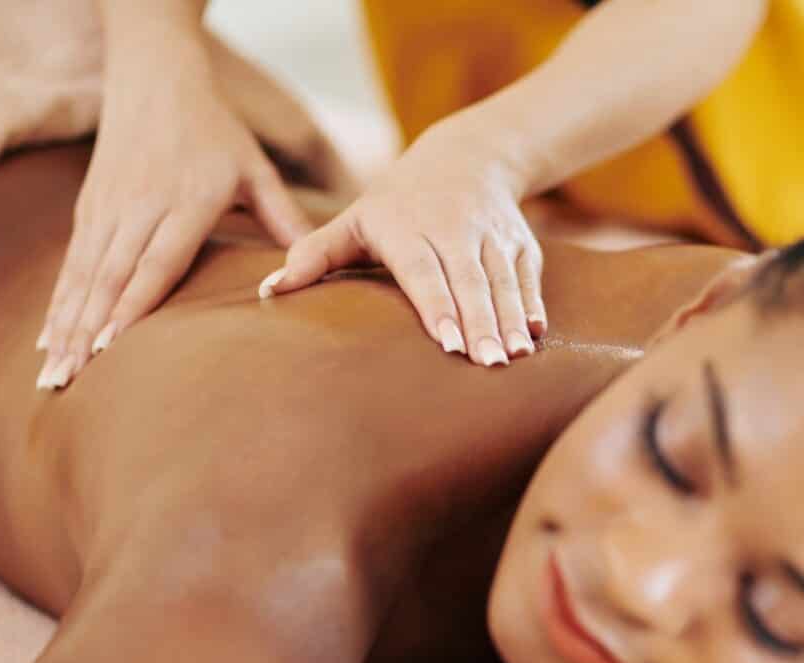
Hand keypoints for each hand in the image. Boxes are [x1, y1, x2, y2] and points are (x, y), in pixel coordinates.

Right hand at [36, 55, 309, 389]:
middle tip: (70, 380)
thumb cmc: (216, 130)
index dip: (133, 304)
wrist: (156, 76)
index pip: (156, 262)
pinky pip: (71, 264)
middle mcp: (140, 206)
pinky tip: (47, 338)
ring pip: (83, 276)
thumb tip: (316, 267)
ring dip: (65, 325)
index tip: (112, 346)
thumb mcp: (256, 170)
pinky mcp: (90, 208)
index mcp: (186, 201)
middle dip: (87, 332)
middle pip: (110, 278)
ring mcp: (109, 208)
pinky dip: (57, 302)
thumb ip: (286, 220)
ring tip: (54, 373)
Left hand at [260, 117, 544, 366]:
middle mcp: (454, 228)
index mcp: (409, 226)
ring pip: (502, 281)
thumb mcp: (355, 220)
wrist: (467, 157)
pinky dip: (532, 306)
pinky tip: (533, 337)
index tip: (445, 343)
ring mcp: (491, 235)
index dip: (437, 305)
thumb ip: (315, 254)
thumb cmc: (397, 204)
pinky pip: (527, 278)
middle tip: (485, 364)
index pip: (424, 269)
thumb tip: (270, 290)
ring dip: (509, 321)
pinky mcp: (520, 243)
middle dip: (479, 323)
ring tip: (511, 359)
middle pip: (468, 280)